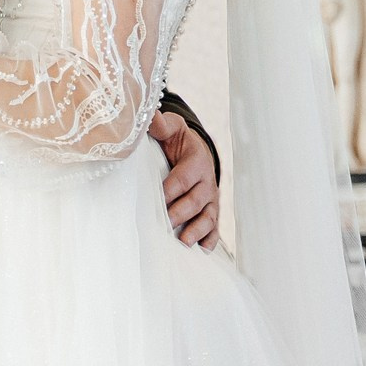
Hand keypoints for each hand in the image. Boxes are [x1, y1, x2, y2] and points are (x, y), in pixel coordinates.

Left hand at [150, 110, 219, 249]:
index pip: (183, 178)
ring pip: (207, 217)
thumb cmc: (179, 141)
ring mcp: (211, 199)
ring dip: (196, 231)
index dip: (170, 190)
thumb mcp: (172, 128)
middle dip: (180, 213)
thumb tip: (150, 115)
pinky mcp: (213, 212)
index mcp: (196, 160)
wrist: (197, 151)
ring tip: (184, 243)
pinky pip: (215, 228)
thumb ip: (161, 124)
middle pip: (195, 201)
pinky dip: (210, 240)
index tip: (156, 199)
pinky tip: (202, 251)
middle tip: (166, 224)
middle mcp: (207, 181)